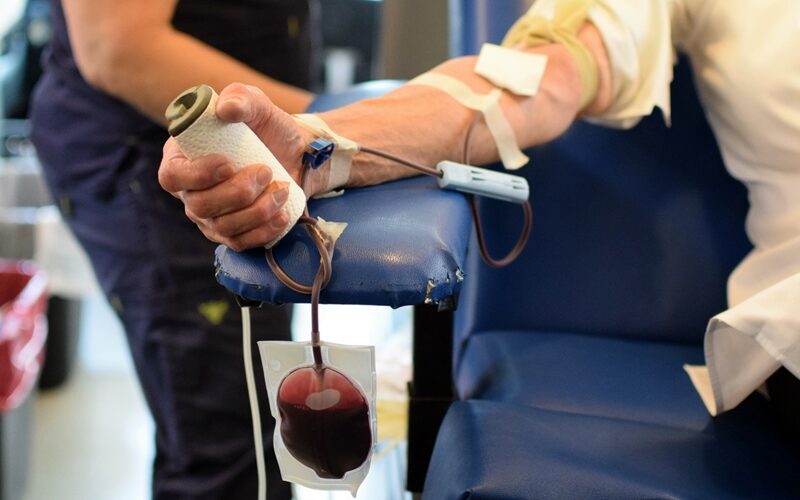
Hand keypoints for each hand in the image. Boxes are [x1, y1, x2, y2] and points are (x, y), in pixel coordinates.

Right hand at [159, 83, 320, 249]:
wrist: (296, 153)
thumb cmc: (267, 127)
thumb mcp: (256, 103)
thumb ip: (239, 97)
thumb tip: (225, 109)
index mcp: (182, 159)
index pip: (171, 176)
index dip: (196, 175)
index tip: (227, 164)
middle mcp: (190, 192)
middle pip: (199, 206)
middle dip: (236, 192)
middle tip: (266, 172)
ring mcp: (211, 217)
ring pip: (222, 227)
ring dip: (256, 211)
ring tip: (282, 189)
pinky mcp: (233, 234)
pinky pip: (241, 243)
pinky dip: (264, 231)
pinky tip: (282, 214)